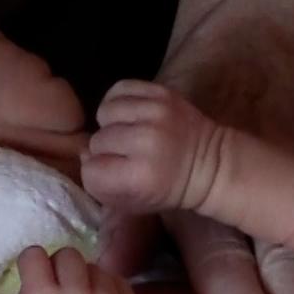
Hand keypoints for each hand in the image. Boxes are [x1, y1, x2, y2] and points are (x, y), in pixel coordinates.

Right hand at [82, 80, 225, 215]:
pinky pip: (119, 89)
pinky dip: (118, 102)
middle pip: (97, 142)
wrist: (210, 163)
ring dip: (111, 124)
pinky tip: (129, 115)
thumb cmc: (168, 189)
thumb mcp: (133, 203)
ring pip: (104, 113)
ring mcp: (155, 114)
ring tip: (127, 132)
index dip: (98, 173)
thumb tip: (84, 154)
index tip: (115, 174)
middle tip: (125, 155)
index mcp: (140, 177)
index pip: (91, 171)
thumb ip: (101, 186)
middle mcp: (147, 142)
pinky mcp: (161, 93)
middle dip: (106, 151)